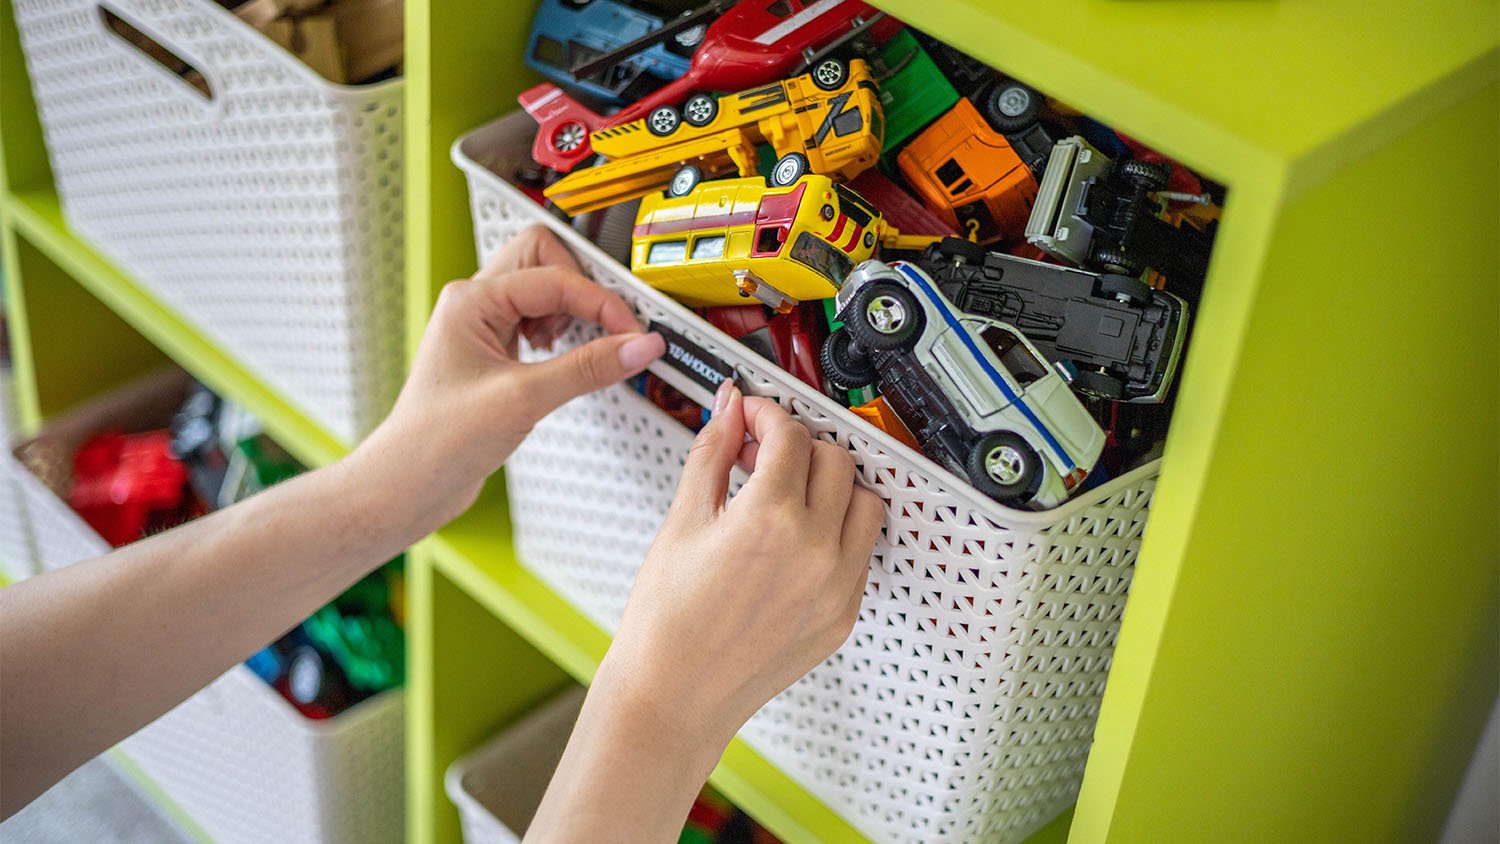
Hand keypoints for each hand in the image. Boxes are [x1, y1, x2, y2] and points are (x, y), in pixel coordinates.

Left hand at [349, 225, 665, 539]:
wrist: (409, 485)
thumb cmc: (437, 441)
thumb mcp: (523, 399)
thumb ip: (587, 369)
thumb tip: (638, 346)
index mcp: (471, 300)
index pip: (555, 279)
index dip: (601, 303)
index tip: (633, 333)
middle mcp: (475, 305)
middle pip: (545, 259)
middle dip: (582, 289)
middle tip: (609, 325)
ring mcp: (484, 328)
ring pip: (544, 289)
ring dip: (571, 313)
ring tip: (579, 349)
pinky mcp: (495, 354)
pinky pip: (539, 321)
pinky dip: (562, 336)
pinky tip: (564, 364)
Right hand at [596, 381, 885, 752]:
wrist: (673, 696)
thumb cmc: (666, 624)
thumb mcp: (682, 522)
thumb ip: (712, 454)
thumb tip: (728, 410)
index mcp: (770, 521)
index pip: (791, 436)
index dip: (768, 414)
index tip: (752, 416)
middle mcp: (814, 552)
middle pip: (835, 460)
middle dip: (800, 444)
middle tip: (763, 453)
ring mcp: (836, 587)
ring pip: (864, 502)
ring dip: (833, 484)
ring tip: (790, 491)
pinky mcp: (843, 615)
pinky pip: (863, 552)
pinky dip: (839, 531)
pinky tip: (799, 535)